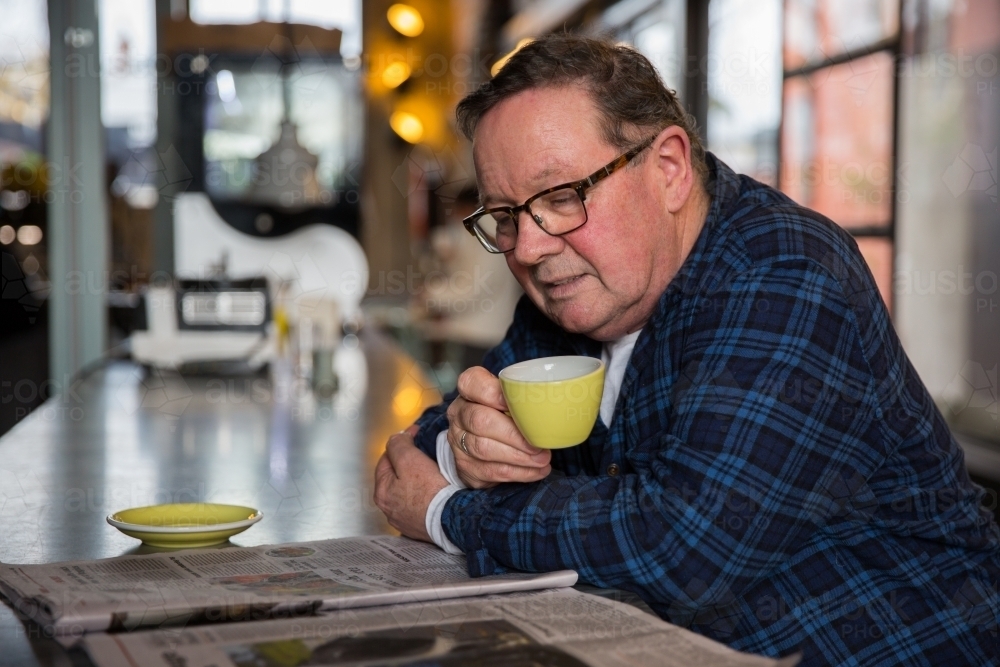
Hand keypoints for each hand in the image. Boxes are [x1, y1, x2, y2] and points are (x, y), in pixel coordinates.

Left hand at [373, 426, 447, 541]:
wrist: (450, 520)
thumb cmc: (428, 490)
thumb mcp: (409, 459)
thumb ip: (398, 445)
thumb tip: (397, 438)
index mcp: (381, 491)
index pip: (386, 458)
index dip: (401, 442)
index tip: (416, 433)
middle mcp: (389, 508)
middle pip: (395, 476)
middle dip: (407, 461)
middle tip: (424, 451)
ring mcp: (404, 519)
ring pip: (407, 490)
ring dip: (416, 479)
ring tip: (432, 470)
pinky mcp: (420, 527)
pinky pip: (420, 504)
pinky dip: (425, 494)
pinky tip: (436, 490)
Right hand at [446, 366, 551, 488]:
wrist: (478, 446)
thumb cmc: (501, 415)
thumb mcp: (507, 400)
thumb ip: (520, 398)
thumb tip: (553, 406)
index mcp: (469, 391)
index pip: (472, 383)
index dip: (494, 393)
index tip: (519, 403)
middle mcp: (459, 414)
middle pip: (480, 421)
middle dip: (514, 435)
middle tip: (538, 445)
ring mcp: (458, 442)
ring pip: (485, 449)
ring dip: (518, 457)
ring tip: (542, 459)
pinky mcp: (466, 467)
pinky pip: (491, 471)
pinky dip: (518, 473)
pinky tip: (536, 471)